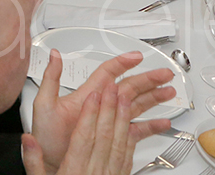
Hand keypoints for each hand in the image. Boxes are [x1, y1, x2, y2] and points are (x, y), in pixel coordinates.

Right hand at [22, 84, 137, 174]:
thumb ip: (33, 162)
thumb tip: (27, 139)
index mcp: (74, 170)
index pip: (84, 137)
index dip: (90, 114)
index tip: (94, 95)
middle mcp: (95, 172)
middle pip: (104, 135)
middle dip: (109, 108)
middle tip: (113, 86)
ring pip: (119, 144)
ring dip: (123, 119)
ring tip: (126, 99)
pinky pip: (127, 157)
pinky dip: (130, 138)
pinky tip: (130, 127)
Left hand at [31, 49, 173, 170]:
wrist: (50, 160)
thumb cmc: (46, 135)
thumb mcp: (44, 103)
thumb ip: (51, 78)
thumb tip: (53, 55)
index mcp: (86, 95)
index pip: (107, 73)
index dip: (122, 63)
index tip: (136, 57)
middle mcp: (100, 105)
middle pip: (128, 87)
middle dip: (147, 79)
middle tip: (164, 73)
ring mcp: (108, 120)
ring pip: (135, 105)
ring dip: (153, 98)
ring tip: (170, 91)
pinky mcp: (112, 137)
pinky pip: (136, 130)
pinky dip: (151, 126)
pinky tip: (163, 123)